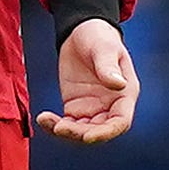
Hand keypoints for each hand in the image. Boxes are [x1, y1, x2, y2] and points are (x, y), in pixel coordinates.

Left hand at [38, 19, 138, 142]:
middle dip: (80, 134)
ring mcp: (92, 108)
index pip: (120, 122)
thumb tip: (118, 83)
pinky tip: (43, 119)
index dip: (106, 132)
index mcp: (125, 94)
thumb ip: (108, 66)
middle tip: (59, 128)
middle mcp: (110, 106)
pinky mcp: (75, 106)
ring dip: (66, 132)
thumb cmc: (99, 38)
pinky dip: (55, 125)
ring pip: (82, 130)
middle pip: (99, 130)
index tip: (88, 137)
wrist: (81, 32)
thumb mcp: (104, 48)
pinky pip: (67, 122)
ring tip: (46, 121)